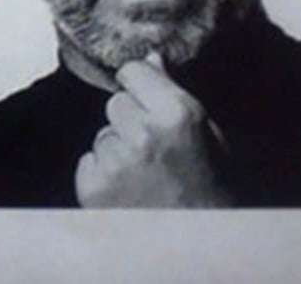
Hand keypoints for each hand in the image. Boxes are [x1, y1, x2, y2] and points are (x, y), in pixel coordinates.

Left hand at [74, 52, 230, 207]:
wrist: (200, 244)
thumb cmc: (210, 186)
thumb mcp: (207, 134)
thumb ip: (175, 92)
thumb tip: (151, 56)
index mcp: (176, 113)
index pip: (132, 70)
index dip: (139, 84)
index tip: (146, 97)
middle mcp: (142, 132)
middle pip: (115, 102)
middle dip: (129, 119)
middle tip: (153, 148)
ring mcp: (115, 160)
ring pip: (102, 134)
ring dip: (116, 149)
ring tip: (144, 174)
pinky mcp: (93, 185)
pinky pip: (89, 161)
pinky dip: (103, 173)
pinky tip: (128, 190)